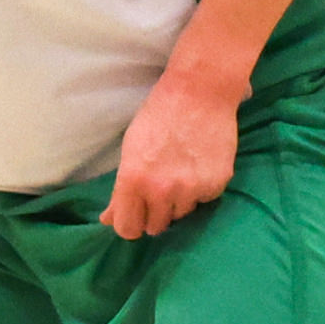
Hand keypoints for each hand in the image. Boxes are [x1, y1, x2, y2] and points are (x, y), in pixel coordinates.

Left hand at [101, 63, 241, 238]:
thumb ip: (119, 191)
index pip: (127, 229)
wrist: (199, 94)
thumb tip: (108, 220)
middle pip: (155, 227)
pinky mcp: (216, 185)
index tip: (134, 215)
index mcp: (133, 181)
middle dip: (154, 213)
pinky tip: (198, 165)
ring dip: (178, 200)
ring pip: (180, 214)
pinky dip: (201, 189)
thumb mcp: (129, 151)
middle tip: (158, 189)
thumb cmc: (158, 117)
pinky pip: (203, 200)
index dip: (130, 224)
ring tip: (180, 170)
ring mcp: (191, 190)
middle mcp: (162, 191)